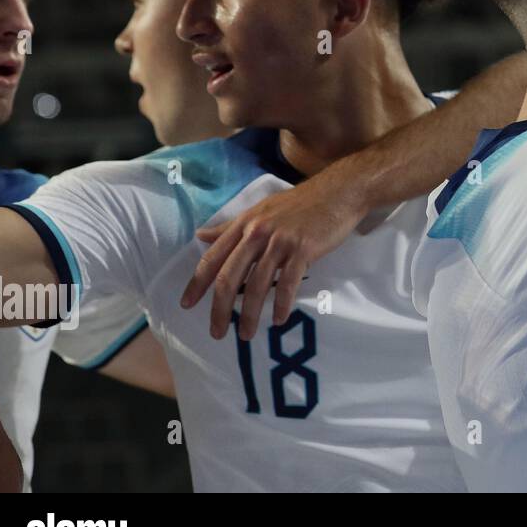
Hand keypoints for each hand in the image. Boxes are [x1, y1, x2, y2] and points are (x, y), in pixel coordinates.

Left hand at [180, 170, 367, 339]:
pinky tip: (280, 320)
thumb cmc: (301, 203)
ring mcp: (280, 241)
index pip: (212, 257)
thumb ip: (230, 227)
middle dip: (220, 309)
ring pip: (258, 285)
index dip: (197, 283)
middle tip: (217, 332)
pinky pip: (288, 283)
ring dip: (251, 315)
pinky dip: (282, 304)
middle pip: (230, 277)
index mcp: (244, 224)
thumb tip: (200, 236)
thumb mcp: (260, 211)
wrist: (340, 192)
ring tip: (247, 334)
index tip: (187, 305)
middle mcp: (257, 232)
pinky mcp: (303, 249)